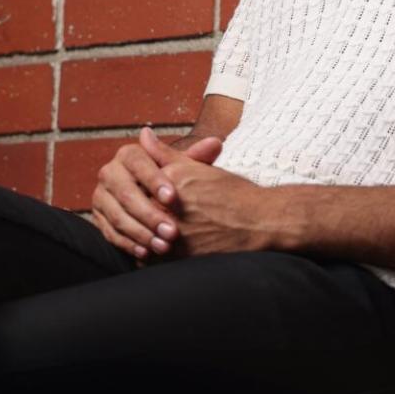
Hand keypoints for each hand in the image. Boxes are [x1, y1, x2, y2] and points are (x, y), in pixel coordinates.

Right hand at [91, 126, 222, 262]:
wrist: (151, 201)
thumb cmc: (171, 182)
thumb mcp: (183, 170)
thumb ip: (197, 158)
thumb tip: (214, 143)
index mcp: (128, 155)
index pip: (137, 162)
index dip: (154, 179)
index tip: (172, 198)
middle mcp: (110, 172)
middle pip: (125, 192)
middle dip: (150, 214)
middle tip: (172, 232)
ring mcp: (101, 196)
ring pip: (118, 215)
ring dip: (141, 233)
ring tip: (163, 246)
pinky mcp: (98, 217)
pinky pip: (110, 233)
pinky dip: (129, 244)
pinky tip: (146, 252)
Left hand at [142, 131, 273, 257]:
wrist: (260, 222)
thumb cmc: (233, 193)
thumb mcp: (198, 168)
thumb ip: (165, 154)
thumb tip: (143, 135)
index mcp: (170, 180)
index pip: (135, 184)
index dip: (134, 190)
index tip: (138, 194)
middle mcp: (169, 206)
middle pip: (136, 211)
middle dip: (135, 214)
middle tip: (140, 216)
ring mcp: (173, 233)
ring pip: (140, 236)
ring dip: (140, 237)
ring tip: (150, 234)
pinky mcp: (180, 257)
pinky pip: (151, 258)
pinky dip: (150, 256)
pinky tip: (159, 250)